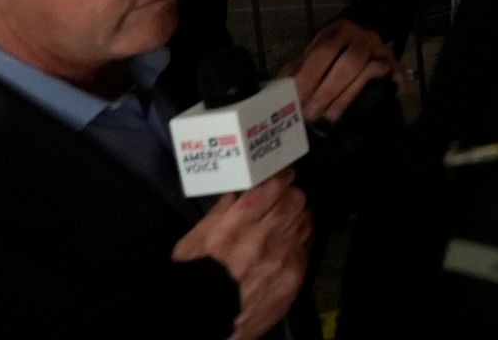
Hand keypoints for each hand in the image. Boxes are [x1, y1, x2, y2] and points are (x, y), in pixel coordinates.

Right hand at [170, 171, 310, 339]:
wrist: (206, 320)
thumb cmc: (194, 281)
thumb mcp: (191, 244)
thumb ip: (217, 214)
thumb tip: (237, 193)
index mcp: (233, 230)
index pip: (271, 188)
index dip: (279, 178)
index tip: (280, 176)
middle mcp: (262, 241)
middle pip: (294, 201)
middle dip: (289, 195)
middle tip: (282, 197)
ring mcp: (282, 259)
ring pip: (304, 220)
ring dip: (297, 216)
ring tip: (284, 220)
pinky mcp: (295, 276)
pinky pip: (306, 247)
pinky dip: (299, 240)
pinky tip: (287, 243)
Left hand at [291, 16, 405, 123]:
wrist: (356, 47)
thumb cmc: (326, 59)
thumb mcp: (307, 60)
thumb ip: (295, 72)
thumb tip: (280, 95)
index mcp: (337, 32)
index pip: (324, 51)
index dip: (310, 75)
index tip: (296, 98)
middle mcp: (363, 37)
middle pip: (350, 62)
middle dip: (328, 91)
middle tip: (311, 114)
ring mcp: (381, 50)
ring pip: (370, 70)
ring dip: (347, 96)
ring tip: (328, 118)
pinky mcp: (395, 65)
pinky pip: (393, 78)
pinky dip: (385, 91)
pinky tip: (366, 108)